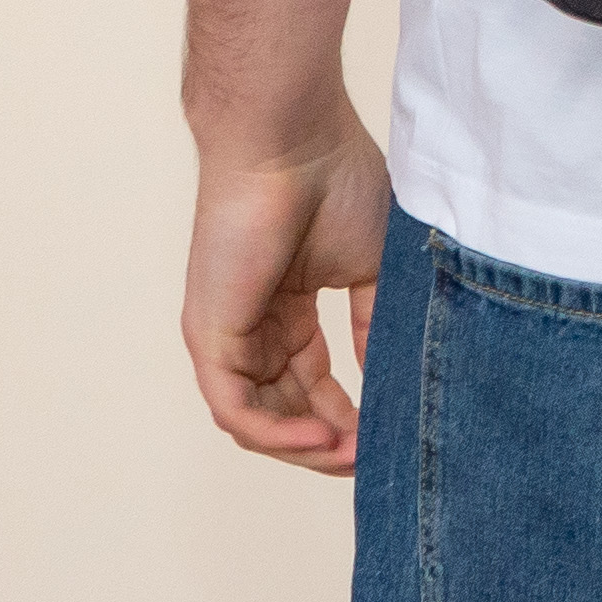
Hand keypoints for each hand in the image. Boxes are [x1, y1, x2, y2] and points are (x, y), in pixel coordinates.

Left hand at [182, 98, 391, 475]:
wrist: (293, 140)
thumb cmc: (335, 180)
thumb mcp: (375, 267)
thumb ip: (377, 326)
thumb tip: (391, 380)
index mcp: (288, 308)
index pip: (312, 385)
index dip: (349, 418)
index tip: (388, 439)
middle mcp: (253, 326)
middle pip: (287, 412)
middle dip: (331, 444)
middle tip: (375, 461)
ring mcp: (227, 334)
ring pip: (260, 421)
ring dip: (308, 449)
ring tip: (355, 456)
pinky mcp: (210, 335)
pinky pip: (237, 409)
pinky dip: (280, 436)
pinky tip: (324, 441)